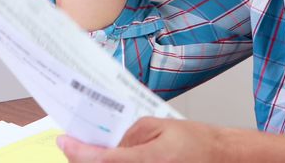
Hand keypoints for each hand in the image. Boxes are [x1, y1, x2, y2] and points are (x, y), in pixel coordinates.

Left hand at [57, 118, 229, 161]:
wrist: (219, 158)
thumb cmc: (194, 142)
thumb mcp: (158, 126)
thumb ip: (129, 134)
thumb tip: (106, 143)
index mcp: (146, 159)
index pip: (101, 159)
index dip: (78, 151)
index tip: (65, 140)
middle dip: (82, 158)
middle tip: (74, 144)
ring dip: (95, 162)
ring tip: (89, 149)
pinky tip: (109, 156)